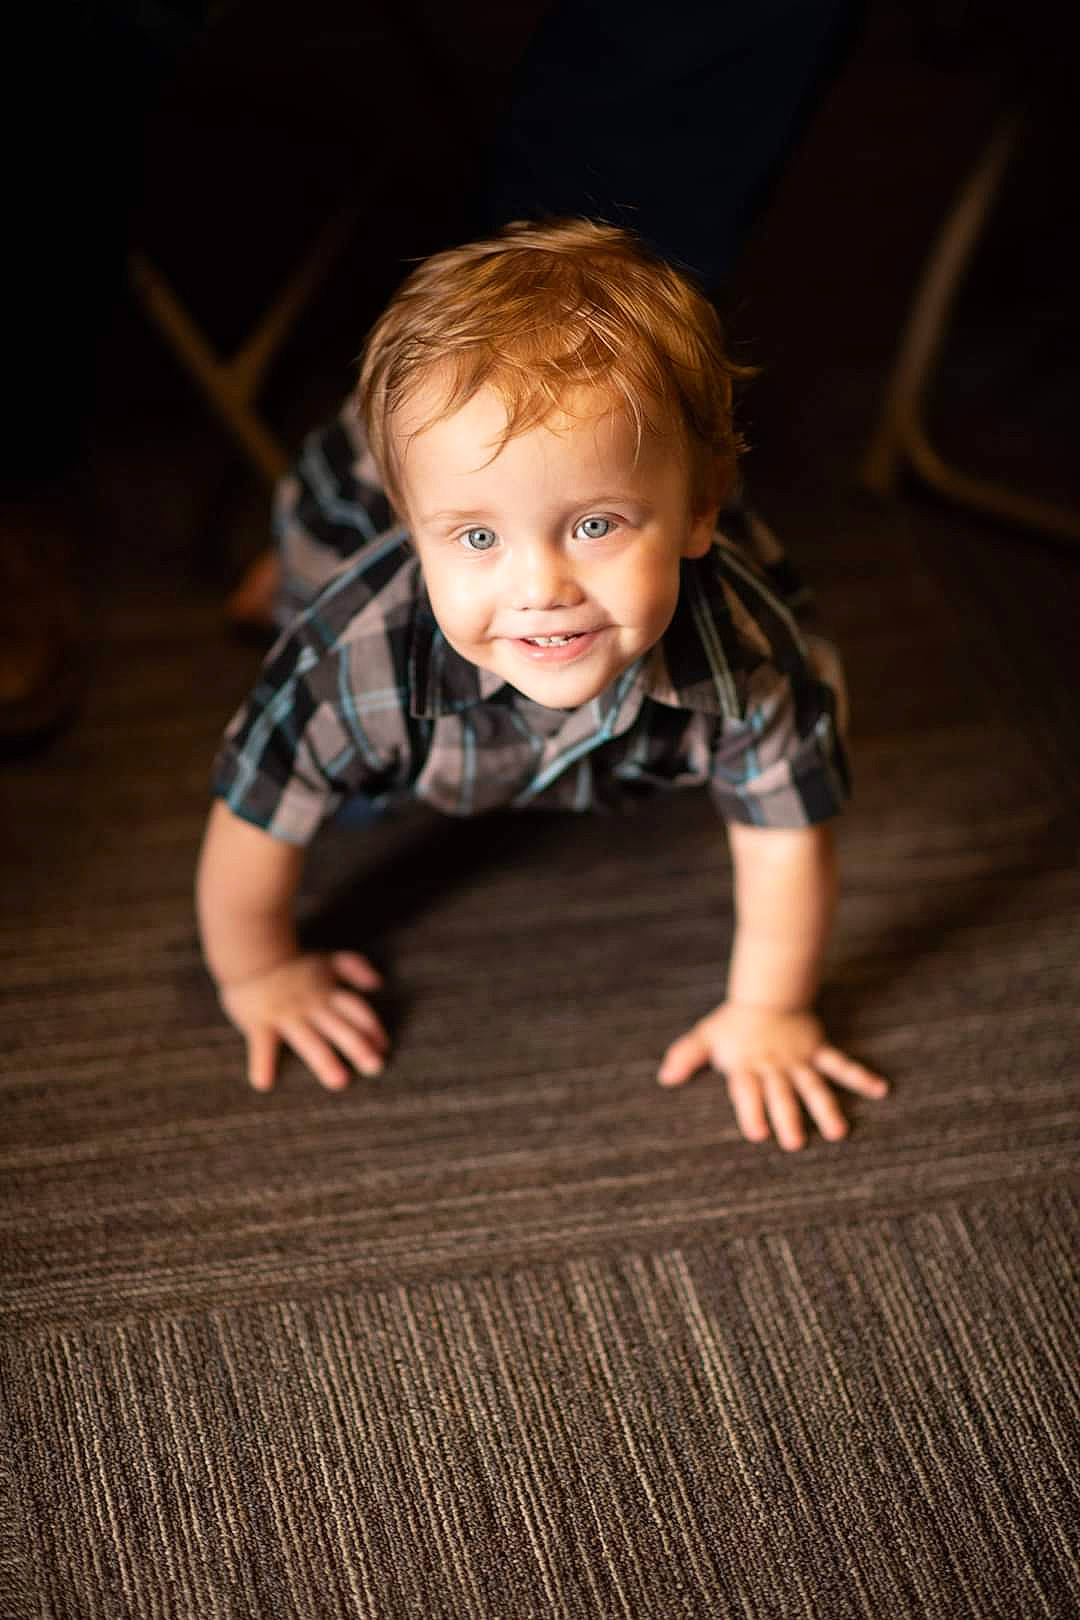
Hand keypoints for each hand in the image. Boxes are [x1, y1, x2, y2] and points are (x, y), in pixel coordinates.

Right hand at [219, 951, 387, 1092]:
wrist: (251, 953)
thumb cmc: (292, 964)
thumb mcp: (327, 960)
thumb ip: (354, 967)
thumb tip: (378, 983)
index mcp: (327, 993)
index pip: (356, 1010)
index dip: (373, 1028)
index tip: (384, 1048)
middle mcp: (310, 1006)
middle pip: (340, 1027)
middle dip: (358, 1047)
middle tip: (374, 1067)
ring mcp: (285, 1015)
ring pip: (309, 1040)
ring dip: (325, 1061)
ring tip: (339, 1082)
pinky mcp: (259, 1023)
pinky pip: (262, 1045)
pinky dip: (262, 1062)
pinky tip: (264, 1083)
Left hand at [658, 1002, 887, 1149]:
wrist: (767, 992)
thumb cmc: (734, 1022)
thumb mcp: (706, 1037)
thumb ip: (687, 1056)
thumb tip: (665, 1077)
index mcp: (747, 1066)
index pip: (748, 1091)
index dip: (752, 1111)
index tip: (759, 1134)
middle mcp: (774, 1066)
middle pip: (781, 1094)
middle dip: (787, 1117)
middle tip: (794, 1143)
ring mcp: (799, 1059)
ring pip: (812, 1086)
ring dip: (825, 1108)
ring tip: (838, 1132)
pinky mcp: (818, 1050)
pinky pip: (840, 1064)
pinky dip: (860, 1076)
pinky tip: (880, 1089)